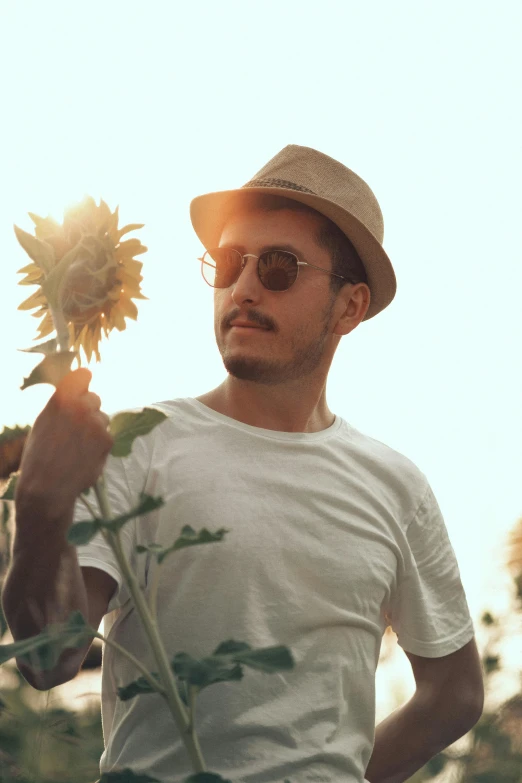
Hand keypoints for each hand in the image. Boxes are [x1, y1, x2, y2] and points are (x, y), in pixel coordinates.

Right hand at [15, 368, 113, 523]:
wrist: (47, 487)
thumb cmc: (40, 455)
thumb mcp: (44, 422)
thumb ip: (62, 404)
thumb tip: (78, 390)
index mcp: (61, 398)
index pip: (83, 375)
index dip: (84, 382)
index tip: (83, 389)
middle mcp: (81, 406)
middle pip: (95, 398)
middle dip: (89, 410)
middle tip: (76, 428)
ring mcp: (96, 422)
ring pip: (103, 419)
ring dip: (95, 429)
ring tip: (76, 447)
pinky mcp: (107, 439)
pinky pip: (107, 436)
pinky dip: (99, 445)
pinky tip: (84, 457)